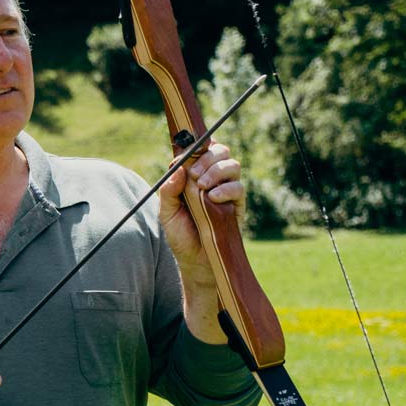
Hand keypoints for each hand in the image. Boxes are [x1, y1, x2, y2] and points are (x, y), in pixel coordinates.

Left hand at [158, 139, 245, 295]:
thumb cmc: (180, 234)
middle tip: (195, 175)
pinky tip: (214, 198)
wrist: (195, 260)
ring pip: (232, 165)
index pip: (202, 149)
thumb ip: (168, 190)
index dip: (198, 144)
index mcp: (195, 175)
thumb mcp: (166, 212)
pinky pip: (239, 187)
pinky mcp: (237, 205)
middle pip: (221, 151)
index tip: (187, 153)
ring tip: (203, 187)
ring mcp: (227, 190)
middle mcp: (213, 178)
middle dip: (208, 158)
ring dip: (217, 170)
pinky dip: (227, 189)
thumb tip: (177, 169)